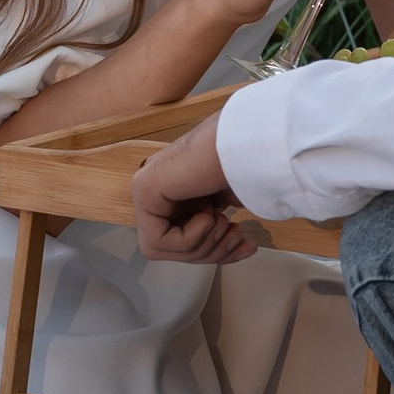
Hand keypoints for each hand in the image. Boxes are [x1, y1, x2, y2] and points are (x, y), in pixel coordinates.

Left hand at [133, 112, 256, 261]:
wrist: (248, 141)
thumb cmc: (247, 161)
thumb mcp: (233, 201)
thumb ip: (220, 224)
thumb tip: (232, 246)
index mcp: (176, 189)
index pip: (183, 239)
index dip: (216, 251)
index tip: (248, 245)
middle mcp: (157, 189)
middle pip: (173, 247)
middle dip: (212, 251)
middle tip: (237, 235)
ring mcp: (147, 188)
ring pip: (162, 249)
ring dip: (201, 244)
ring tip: (223, 221)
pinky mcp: (144, 190)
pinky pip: (156, 240)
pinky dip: (188, 238)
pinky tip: (208, 215)